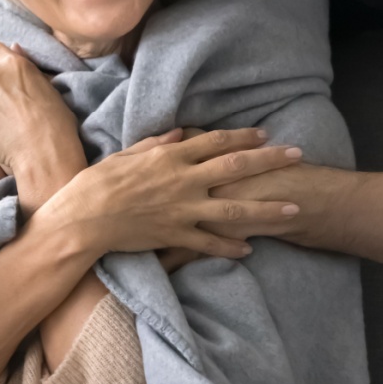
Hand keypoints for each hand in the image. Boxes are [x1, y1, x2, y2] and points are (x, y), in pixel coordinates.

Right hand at [47, 128, 303, 260]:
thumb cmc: (99, 182)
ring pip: (234, 208)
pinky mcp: (175, 235)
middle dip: (271, 161)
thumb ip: (158, 144)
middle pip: (237, 167)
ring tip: (293, 209)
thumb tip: (183, 135)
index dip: (244, 137)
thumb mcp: (127, 153)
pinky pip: (210, 243)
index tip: (266, 135)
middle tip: (298, 156)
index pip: (217, 142)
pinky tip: (250, 248)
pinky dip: (230, 247)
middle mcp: (184, 180)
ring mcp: (183, 210)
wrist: (84, 219)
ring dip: (267, 209)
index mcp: (172, 157)